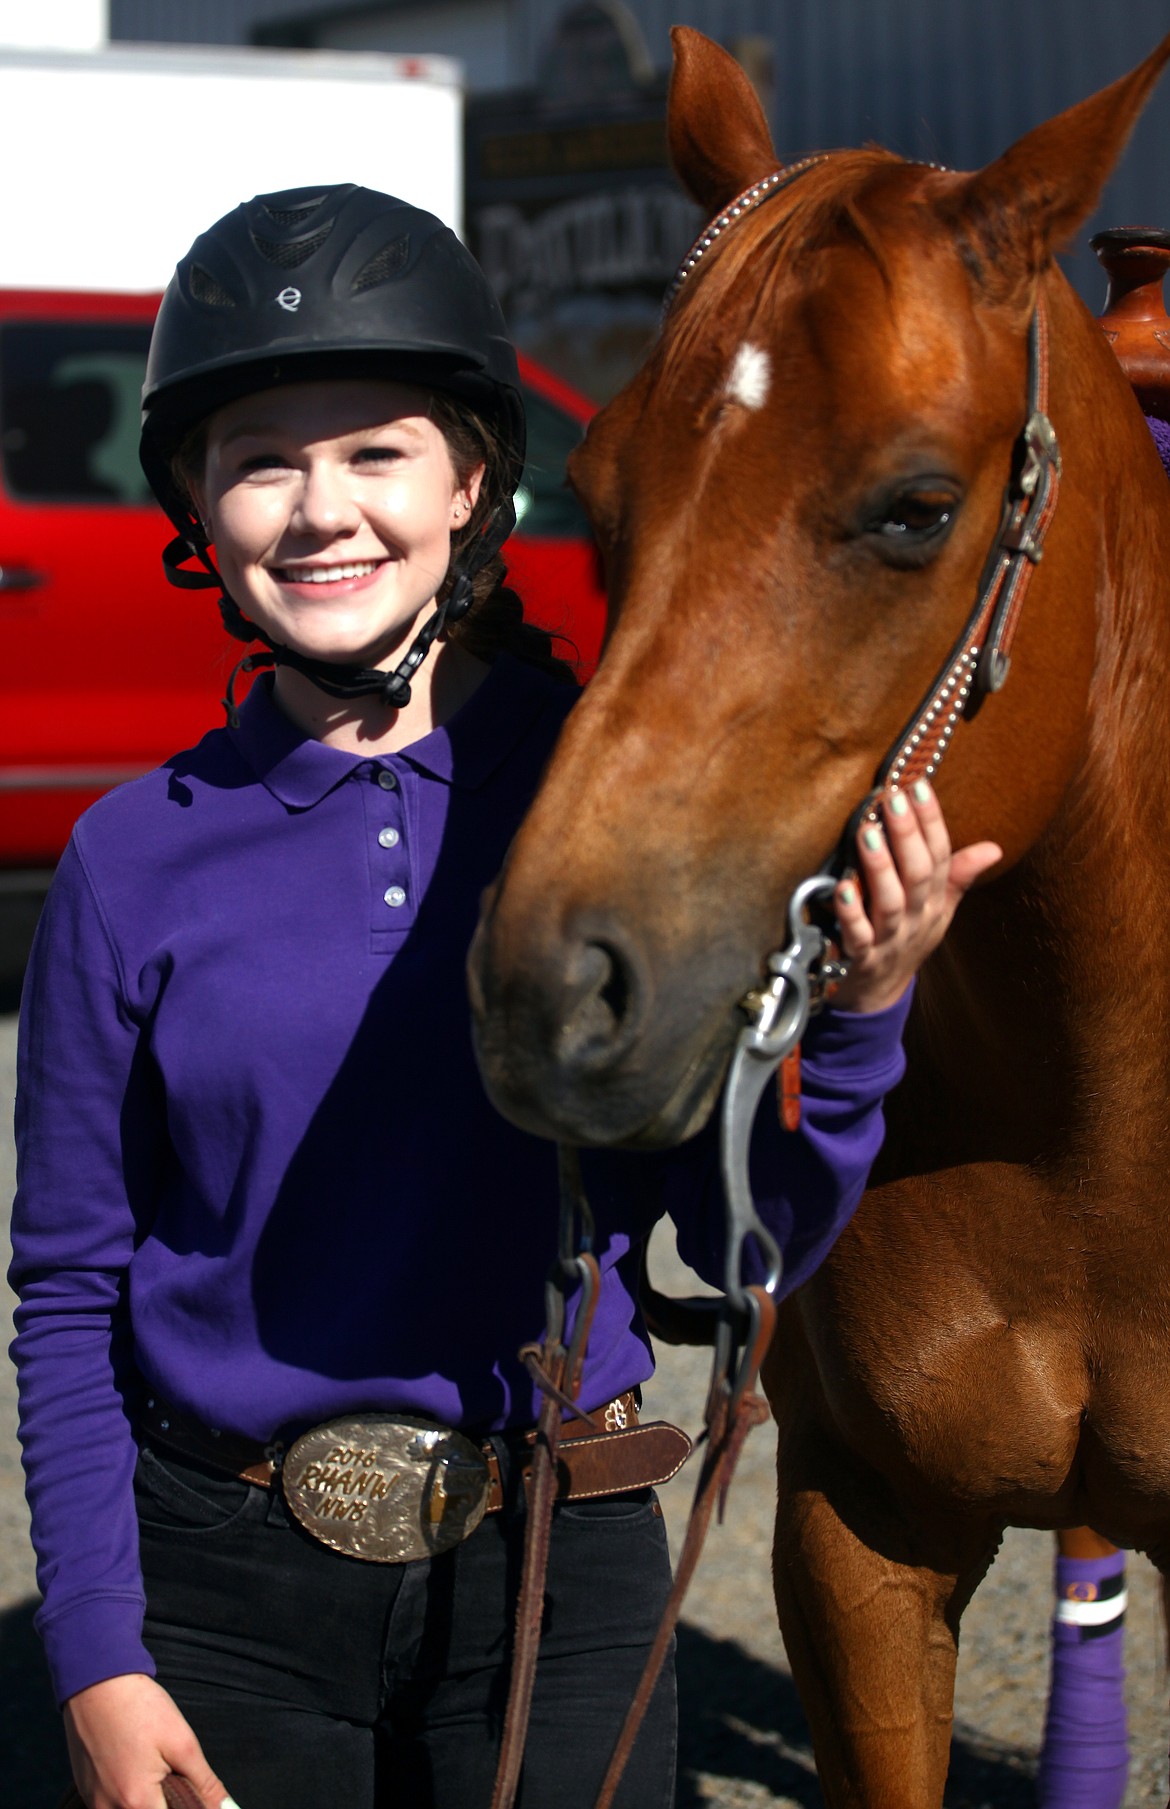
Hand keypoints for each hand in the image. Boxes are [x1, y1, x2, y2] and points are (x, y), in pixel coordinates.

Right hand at [63, 1673, 237, 1808]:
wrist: (95, 1681)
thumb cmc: (140, 1708)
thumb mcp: (182, 1743)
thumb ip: (205, 1784)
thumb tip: (227, 1808)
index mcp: (136, 1803)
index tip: (193, 1792)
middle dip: (166, 1804)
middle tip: (172, 1773)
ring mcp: (93, 1802)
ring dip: (147, 1801)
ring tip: (154, 1767)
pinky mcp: (85, 1791)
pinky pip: (112, 1806)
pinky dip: (128, 1795)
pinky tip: (135, 1767)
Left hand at [829, 780, 1000, 1013]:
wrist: (879, 996)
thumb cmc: (906, 941)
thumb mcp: (939, 910)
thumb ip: (959, 875)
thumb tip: (994, 847)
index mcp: (936, 902)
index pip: (941, 856)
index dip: (931, 822)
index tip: (919, 786)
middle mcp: (917, 919)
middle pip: (919, 874)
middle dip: (907, 834)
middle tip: (893, 798)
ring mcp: (890, 940)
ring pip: (890, 902)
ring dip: (880, 866)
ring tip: (869, 832)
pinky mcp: (861, 959)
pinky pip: (858, 936)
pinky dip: (851, 913)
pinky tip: (842, 887)